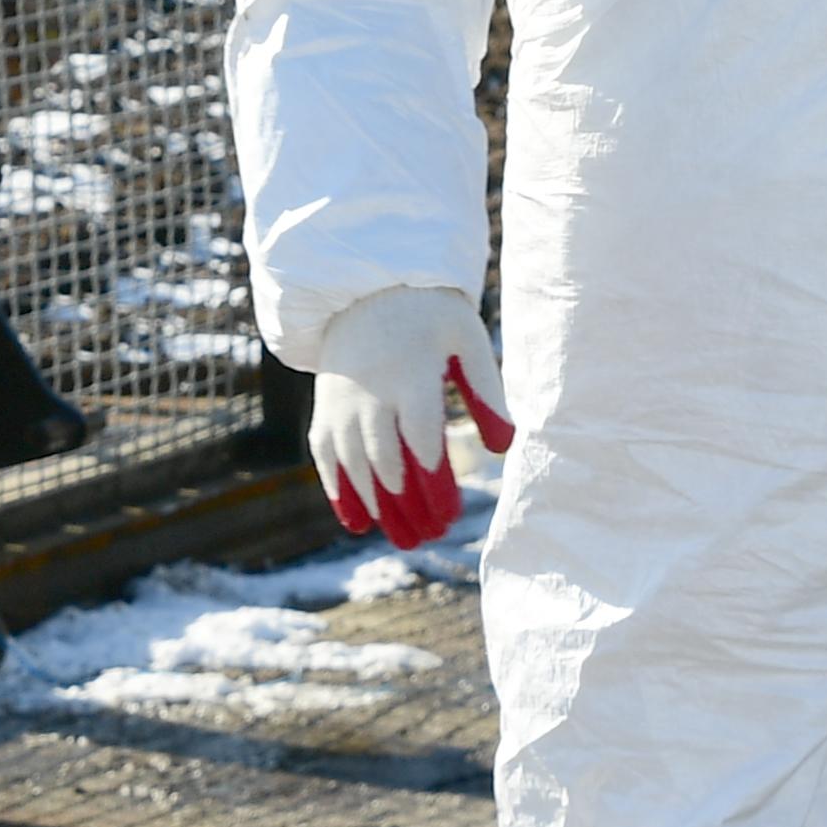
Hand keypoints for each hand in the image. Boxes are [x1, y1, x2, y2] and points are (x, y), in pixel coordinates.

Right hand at [307, 286, 513, 548]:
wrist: (366, 289)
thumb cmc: (430, 317)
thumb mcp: (467, 341)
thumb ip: (487, 392)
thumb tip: (503, 447)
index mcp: (410, 376)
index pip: (422, 441)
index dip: (435, 484)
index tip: (451, 517)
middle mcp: (370, 394)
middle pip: (387, 462)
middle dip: (410, 505)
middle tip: (433, 535)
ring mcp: (341, 404)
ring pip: (355, 466)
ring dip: (379, 507)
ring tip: (405, 538)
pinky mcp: (324, 409)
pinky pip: (326, 457)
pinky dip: (339, 491)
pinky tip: (358, 521)